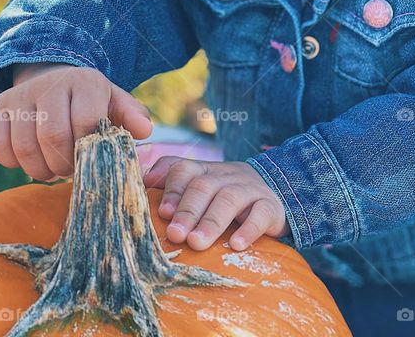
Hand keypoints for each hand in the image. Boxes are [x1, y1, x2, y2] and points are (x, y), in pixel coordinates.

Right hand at [0, 63, 152, 180]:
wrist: (54, 81)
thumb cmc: (91, 102)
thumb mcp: (116, 104)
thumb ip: (132, 117)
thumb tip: (145, 130)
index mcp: (85, 82)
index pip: (86, 122)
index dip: (88, 150)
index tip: (91, 159)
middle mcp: (50, 84)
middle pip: (53, 137)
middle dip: (64, 165)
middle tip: (71, 170)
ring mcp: (21, 95)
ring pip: (25, 147)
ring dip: (41, 170)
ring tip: (54, 169)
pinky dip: (15, 163)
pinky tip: (32, 159)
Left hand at [142, 158, 290, 250]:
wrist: (271, 199)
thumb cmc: (223, 199)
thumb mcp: (200, 188)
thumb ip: (172, 183)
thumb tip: (143, 181)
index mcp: (205, 170)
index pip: (185, 169)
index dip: (173, 189)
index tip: (162, 213)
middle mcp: (226, 175)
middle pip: (205, 185)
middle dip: (188, 211)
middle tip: (175, 235)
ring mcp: (250, 189)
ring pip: (230, 198)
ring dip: (211, 221)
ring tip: (197, 243)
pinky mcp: (271, 206)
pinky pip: (261, 213)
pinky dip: (249, 229)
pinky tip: (236, 244)